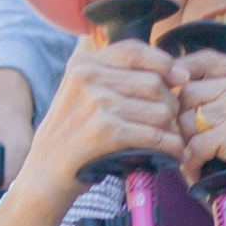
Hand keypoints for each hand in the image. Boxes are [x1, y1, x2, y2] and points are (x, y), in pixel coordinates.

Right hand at [27, 35, 187, 189]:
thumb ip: (115, 77)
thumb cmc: (71, 137)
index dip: (164, 62)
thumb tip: (172, 71)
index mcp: (82, 63)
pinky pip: (153, 135)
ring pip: (158, 110)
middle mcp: (87, 77)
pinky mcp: (104, 131)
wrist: (43, 176)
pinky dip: (169, 147)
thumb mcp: (82, 95)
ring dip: (172, 130)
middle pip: (153, 82)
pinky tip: (172, 154)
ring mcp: (95, 102)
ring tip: (172, 141)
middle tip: (174, 124)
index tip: (182, 77)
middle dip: (171, 105)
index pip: (133, 50)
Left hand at [173, 47, 225, 217]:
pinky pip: (195, 145)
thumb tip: (180, 86)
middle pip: (188, 91)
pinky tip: (198, 170)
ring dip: (184, 144)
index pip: (205, 58)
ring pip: (187, 119)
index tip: (171, 94)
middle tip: (181, 139)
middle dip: (179, 118)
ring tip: (191, 158)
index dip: (180, 74)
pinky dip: (192, 162)